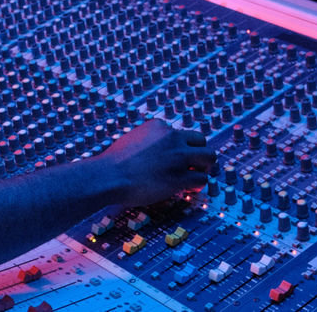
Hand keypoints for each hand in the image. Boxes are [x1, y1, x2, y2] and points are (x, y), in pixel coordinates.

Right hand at [92, 120, 214, 206]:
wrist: (108, 177)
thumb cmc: (113, 164)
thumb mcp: (132, 140)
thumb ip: (148, 141)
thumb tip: (157, 153)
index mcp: (159, 126)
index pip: (180, 133)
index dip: (180, 147)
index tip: (174, 158)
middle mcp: (171, 138)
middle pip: (201, 140)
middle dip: (199, 153)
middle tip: (194, 165)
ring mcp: (178, 157)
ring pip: (209, 157)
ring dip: (204, 168)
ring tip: (195, 176)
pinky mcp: (180, 177)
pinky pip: (201, 179)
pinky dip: (198, 185)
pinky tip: (189, 189)